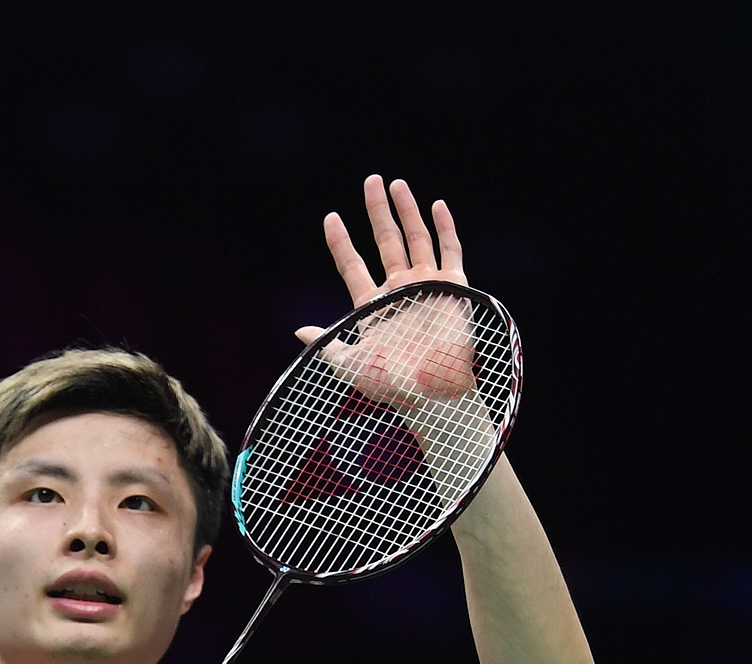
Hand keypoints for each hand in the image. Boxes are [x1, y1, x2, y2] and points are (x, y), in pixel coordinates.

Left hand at [295, 175, 477, 410]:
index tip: (331, 217)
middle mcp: (398, 290)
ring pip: (416, 239)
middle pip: (385, 241)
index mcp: (371, 305)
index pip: (352, 264)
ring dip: (407, 211)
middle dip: (377, 211)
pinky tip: (437, 205)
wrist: (432, 395)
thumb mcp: (350, 367)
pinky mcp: (452, 288)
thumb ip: (326, 345)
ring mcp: (426, 286)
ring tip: (395, 183)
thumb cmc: (392, 386)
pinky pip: (450, 251)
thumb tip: (299, 329)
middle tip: (370, 180)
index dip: (341, 241)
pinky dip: (444, 228)